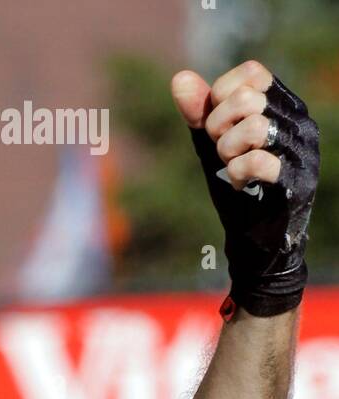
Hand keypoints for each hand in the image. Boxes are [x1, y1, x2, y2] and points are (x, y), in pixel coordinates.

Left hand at [172, 60, 318, 316]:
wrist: (253, 241)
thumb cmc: (237, 187)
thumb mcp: (213, 146)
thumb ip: (200, 113)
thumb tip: (179, 78)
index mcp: (283, 106)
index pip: (252, 73)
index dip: (221, 96)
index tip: (214, 125)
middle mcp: (299, 122)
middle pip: (248, 99)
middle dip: (218, 126)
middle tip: (219, 151)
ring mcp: (302, 152)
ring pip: (254, 127)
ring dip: (227, 150)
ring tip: (230, 166)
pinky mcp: (296, 183)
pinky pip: (259, 162)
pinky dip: (236, 172)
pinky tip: (237, 182)